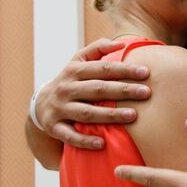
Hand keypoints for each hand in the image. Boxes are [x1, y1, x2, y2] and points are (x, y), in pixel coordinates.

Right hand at [35, 39, 150, 148]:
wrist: (39, 104)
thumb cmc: (71, 80)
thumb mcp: (79, 61)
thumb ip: (98, 48)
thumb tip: (122, 43)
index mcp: (74, 70)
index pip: (102, 69)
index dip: (124, 69)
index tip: (146, 72)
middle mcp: (66, 88)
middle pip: (98, 89)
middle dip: (123, 90)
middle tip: (146, 92)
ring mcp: (59, 108)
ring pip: (86, 112)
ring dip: (109, 115)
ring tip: (133, 116)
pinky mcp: (54, 127)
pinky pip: (69, 136)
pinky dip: (84, 140)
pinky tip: (101, 144)